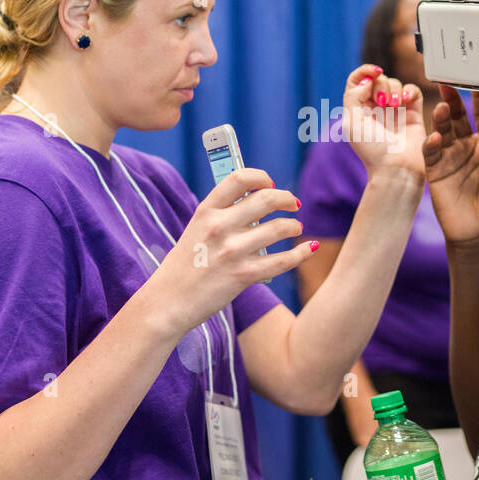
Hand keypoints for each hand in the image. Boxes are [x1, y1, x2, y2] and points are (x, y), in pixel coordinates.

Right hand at [146, 168, 316, 334]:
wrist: (168, 302)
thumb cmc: (185, 265)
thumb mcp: (196, 230)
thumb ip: (222, 215)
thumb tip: (256, 200)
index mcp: (206, 211)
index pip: (239, 179)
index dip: (261, 177)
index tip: (269, 184)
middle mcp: (219, 227)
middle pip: (266, 199)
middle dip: (286, 199)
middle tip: (294, 204)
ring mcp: (231, 252)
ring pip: (279, 228)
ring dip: (293, 226)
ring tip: (295, 228)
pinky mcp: (243, 276)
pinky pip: (282, 261)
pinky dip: (301, 253)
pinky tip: (310, 248)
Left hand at [343, 65, 425, 180]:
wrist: (396, 168)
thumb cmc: (372, 150)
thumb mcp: (352, 122)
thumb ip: (353, 96)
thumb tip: (367, 80)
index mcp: (359, 109)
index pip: (358, 80)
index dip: (365, 71)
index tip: (374, 72)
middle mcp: (376, 108)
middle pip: (378, 79)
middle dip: (380, 84)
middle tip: (381, 102)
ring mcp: (395, 110)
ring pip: (395, 83)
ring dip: (393, 90)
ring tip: (394, 106)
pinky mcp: (413, 113)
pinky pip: (413, 91)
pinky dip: (409, 91)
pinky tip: (405, 101)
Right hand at [423, 85, 478, 244]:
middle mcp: (467, 145)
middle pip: (458, 116)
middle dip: (452, 99)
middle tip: (447, 81)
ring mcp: (450, 156)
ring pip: (443, 130)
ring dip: (440, 117)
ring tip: (441, 107)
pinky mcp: (436, 169)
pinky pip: (432, 152)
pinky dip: (432, 143)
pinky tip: (435, 137)